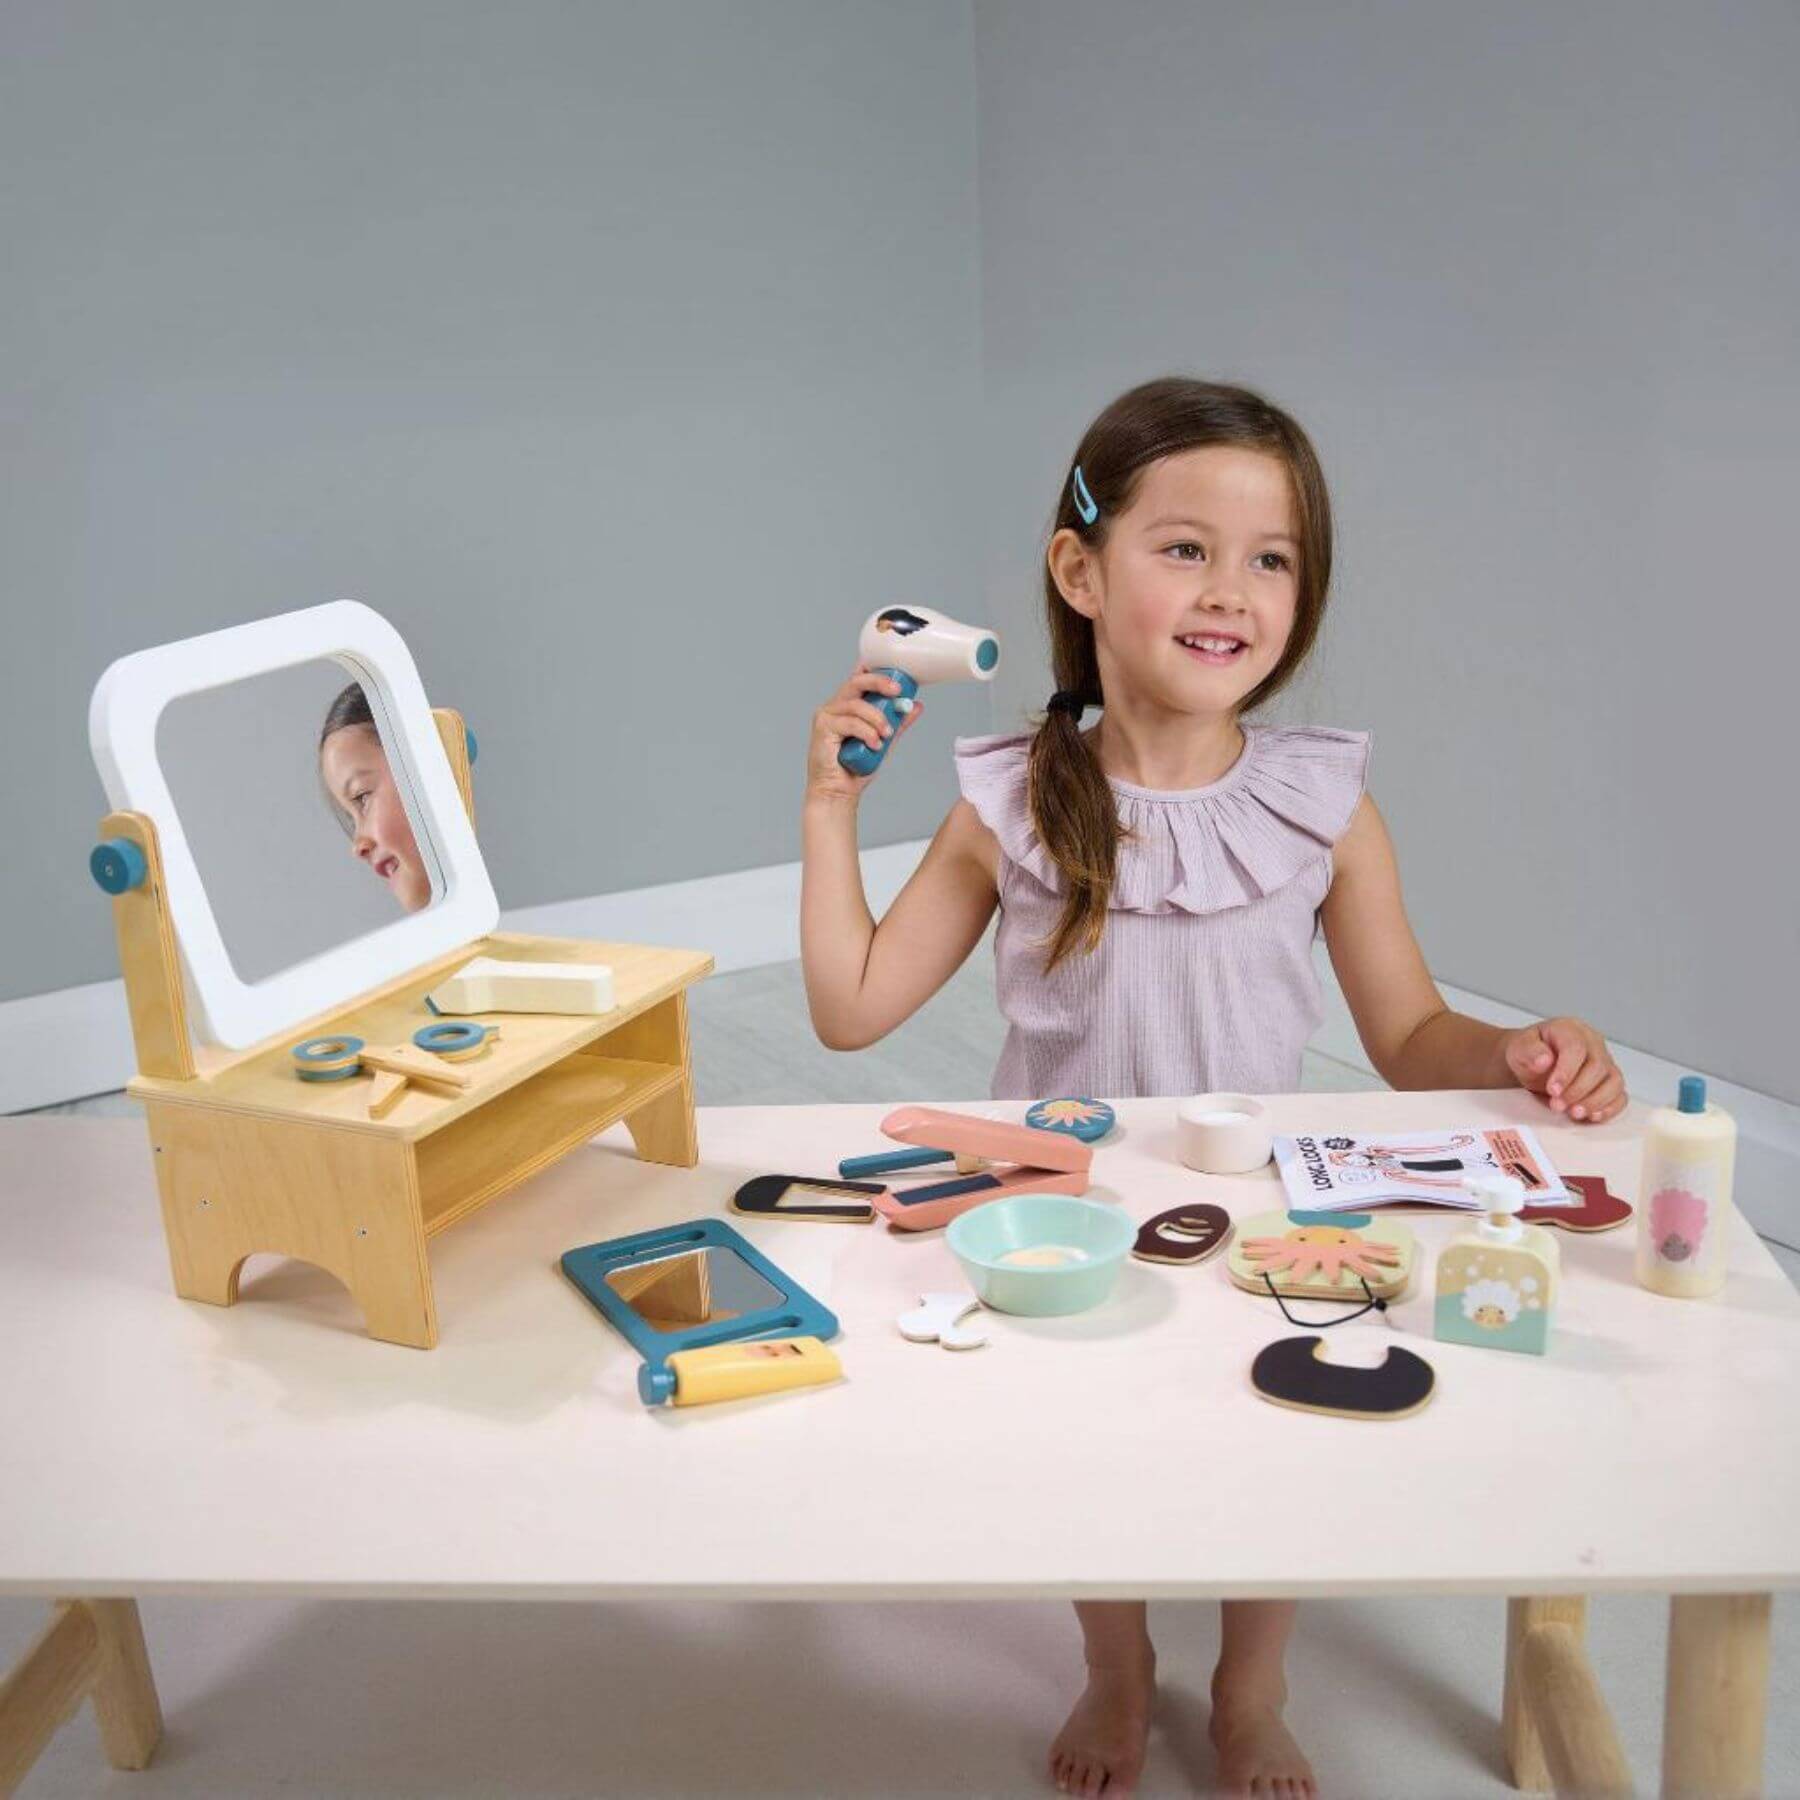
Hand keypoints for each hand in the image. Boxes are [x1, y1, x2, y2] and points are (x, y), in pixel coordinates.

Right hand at [805, 665, 922, 803]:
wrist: (838, 792)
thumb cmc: (855, 768)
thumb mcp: (884, 741)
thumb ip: (897, 723)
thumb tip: (915, 705)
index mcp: (848, 705)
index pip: (860, 677)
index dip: (876, 670)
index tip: (898, 676)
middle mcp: (836, 706)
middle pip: (856, 681)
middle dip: (880, 682)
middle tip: (897, 692)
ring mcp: (827, 715)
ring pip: (856, 704)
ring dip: (877, 717)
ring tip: (886, 734)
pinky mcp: (822, 728)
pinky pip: (849, 722)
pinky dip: (866, 732)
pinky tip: (874, 744)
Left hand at [1504, 1017, 1625, 1122]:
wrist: (1533, 1063)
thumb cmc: (1529, 1053)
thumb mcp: (1519, 1048)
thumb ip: (1529, 1051)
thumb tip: (1544, 1060)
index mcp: (1570, 1029)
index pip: (1576, 1048)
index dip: (1566, 1071)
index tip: (1553, 1090)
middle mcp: (1592, 1043)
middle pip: (1597, 1066)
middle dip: (1577, 1090)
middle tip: (1557, 1105)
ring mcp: (1605, 1062)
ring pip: (1614, 1081)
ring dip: (1595, 1101)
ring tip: (1574, 1113)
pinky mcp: (1609, 1081)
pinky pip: (1620, 1095)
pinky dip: (1610, 1108)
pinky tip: (1592, 1115)